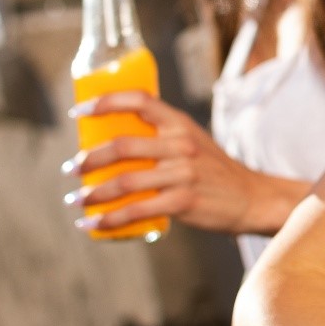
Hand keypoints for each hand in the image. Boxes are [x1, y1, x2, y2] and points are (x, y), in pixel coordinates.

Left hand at [62, 92, 305, 235]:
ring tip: (77, 200)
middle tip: (71, 169)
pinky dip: (109, 220)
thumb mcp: (193, 142)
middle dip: (88, 159)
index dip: (104, 101)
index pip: (138, 100)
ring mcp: (183, 174)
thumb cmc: (215, 171)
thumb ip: (162, 137)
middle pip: (121, 146)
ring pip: (123, 182)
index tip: (79, 111)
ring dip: (92, 193)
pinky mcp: (183, 203)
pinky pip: (136, 212)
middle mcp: (181, 145)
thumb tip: (112, 142)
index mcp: (180, 123)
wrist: (253, 199)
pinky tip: (93, 225)